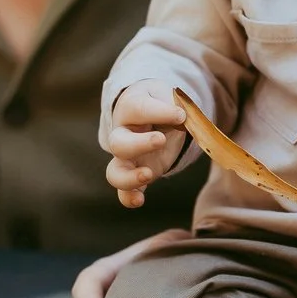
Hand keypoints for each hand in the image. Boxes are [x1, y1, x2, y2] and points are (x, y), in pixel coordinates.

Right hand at [105, 81, 187, 207]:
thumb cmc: (163, 103)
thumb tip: (182, 118)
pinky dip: (128, 197)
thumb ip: (176, 105)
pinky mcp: (136, 174)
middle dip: (138, 144)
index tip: (181, 115)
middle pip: (118, 143)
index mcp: (130, 108)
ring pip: (114, 172)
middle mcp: (122, 134)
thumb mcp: (170, 96)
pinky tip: (139, 201)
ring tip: (147, 175)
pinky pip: (124, 191)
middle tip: (161, 140)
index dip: (160, 112)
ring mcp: (127, 158)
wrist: (156, 113)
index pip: (138, 109)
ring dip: (129, 177)